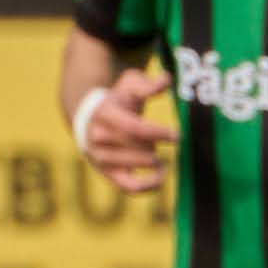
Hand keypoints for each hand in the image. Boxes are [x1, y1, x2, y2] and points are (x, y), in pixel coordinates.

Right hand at [77, 63, 172, 192]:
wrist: (89, 120)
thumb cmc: (118, 101)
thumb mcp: (129, 87)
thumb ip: (148, 84)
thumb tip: (167, 80)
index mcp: (105, 114)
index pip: (134, 128)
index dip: (159, 133)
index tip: (177, 135)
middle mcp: (98, 138)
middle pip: (138, 148)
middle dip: (156, 145)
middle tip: (166, 140)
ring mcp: (101, 157)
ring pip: (136, 165)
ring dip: (154, 161)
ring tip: (162, 156)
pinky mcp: (107, 174)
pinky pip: (130, 187)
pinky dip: (149, 186)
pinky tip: (162, 176)